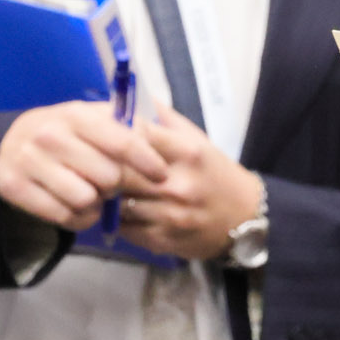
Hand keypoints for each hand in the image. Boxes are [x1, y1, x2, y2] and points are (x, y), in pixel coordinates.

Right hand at [0, 100, 168, 233]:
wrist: (15, 141)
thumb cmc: (69, 134)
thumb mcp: (96, 120)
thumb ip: (128, 128)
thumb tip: (161, 146)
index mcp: (75, 114)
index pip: (122, 141)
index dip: (147, 161)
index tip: (161, 175)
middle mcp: (48, 134)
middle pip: (108, 177)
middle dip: (116, 184)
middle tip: (109, 182)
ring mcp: (27, 160)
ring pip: (86, 200)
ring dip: (96, 204)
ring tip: (91, 193)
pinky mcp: (12, 186)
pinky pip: (63, 216)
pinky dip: (76, 218)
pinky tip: (73, 205)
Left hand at [119, 112, 263, 261]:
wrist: (245, 219)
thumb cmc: (215, 175)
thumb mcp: (198, 140)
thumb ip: (163, 119)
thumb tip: (129, 99)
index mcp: (188, 152)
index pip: (136, 136)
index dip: (114, 135)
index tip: (105, 136)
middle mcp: (179, 184)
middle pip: (120, 172)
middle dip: (104, 168)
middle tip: (94, 164)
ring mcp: (170, 215)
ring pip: (117, 203)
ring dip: (107, 196)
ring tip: (104, 188)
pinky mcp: (162, 240)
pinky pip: (124, 228)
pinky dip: (116, 219)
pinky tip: (119, 211)